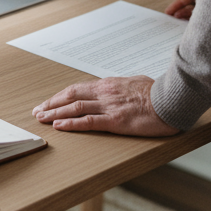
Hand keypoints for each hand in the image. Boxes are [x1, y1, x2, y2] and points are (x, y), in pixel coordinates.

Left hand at [32, 76, 179, 136]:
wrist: (173, 99)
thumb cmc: (159, 93)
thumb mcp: (137, 84)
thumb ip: (123, 88)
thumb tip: (119, 90)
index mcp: (109, 84)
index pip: (78, 89)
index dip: (61, 96)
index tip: (49, 102)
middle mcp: (105, 93)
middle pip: (71, 96)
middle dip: (52, 104)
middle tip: (38, 111)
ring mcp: (109, 106)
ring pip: (74, 108)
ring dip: (55, 114)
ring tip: (41, 118)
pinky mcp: (115, 121)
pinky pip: (88, 122)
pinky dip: (71, 124)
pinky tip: (59, 126)